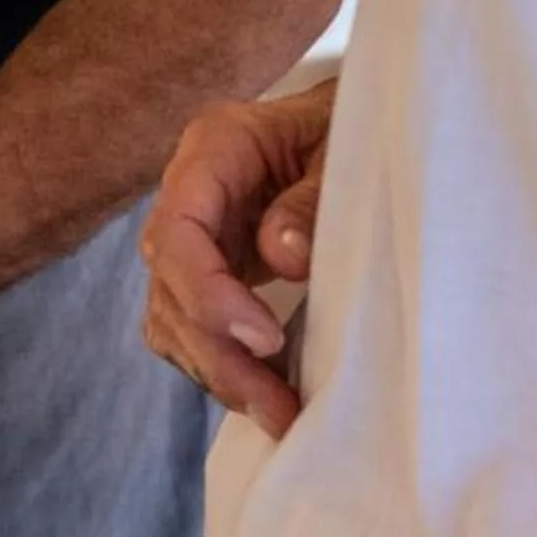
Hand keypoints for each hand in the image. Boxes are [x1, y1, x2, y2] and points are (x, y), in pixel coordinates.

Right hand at [140, 78, 336, 438]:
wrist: (367, 120)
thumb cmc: (358, 125)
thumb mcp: (346, 149)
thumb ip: (313, 199)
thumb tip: (284, 257)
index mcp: (215, 148)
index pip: (178, 230)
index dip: (209, 293)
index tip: (267, 338)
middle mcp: (191, 193)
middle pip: (169, 285)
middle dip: (217, 353)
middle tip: (278, 408)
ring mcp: (199, 235)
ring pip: (172, 317)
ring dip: (218, 372)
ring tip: (278, 416)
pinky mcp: (215, 270)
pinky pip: (194, 328)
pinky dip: (223, 367)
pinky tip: (266, 395)